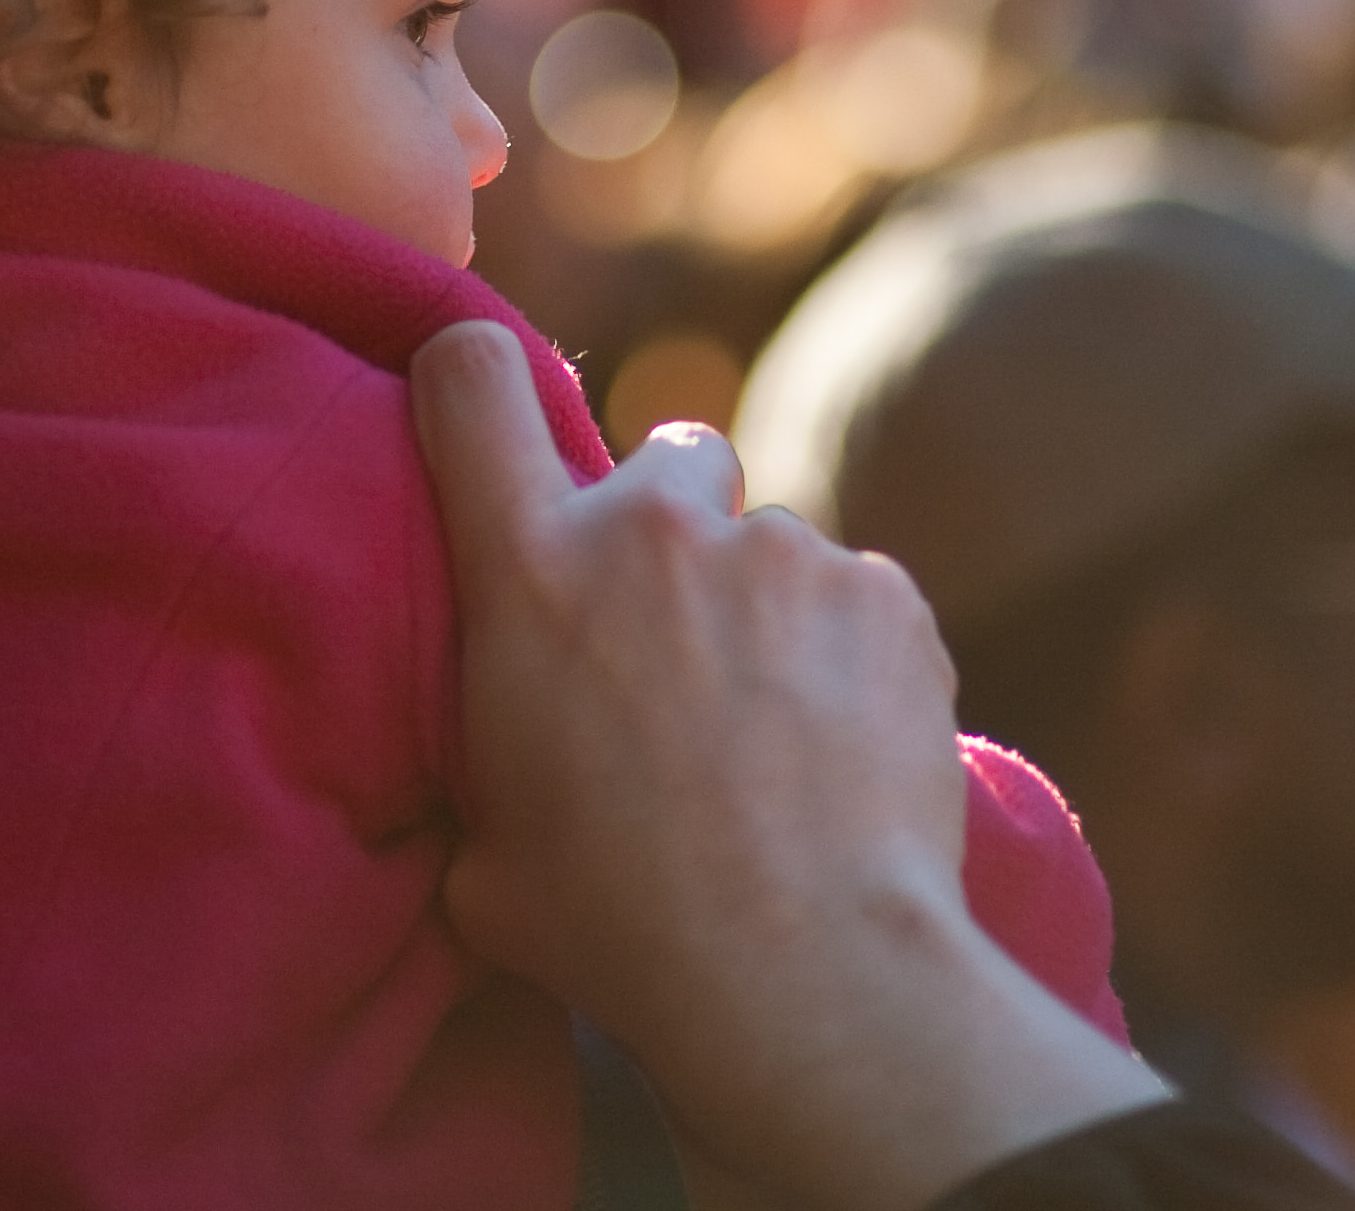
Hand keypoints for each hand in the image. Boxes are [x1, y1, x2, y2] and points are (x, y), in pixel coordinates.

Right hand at [412, 321, 1166, 1209]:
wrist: (803, 975)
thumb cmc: (622, 932)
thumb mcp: (487, 854)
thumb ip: (487, 764)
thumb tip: (494, 781)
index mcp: (529, 571)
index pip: (469, 379)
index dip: (474, 381)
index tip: (492, 423)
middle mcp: (652, 528)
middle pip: (666, 452)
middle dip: (675, 521)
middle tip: (681, 634)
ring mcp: (781, 550)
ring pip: (771, 541)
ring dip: (767, 607)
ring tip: (776, 731)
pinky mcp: (885, 592)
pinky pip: (857, 594)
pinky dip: (849, 653)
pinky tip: (843, 748)